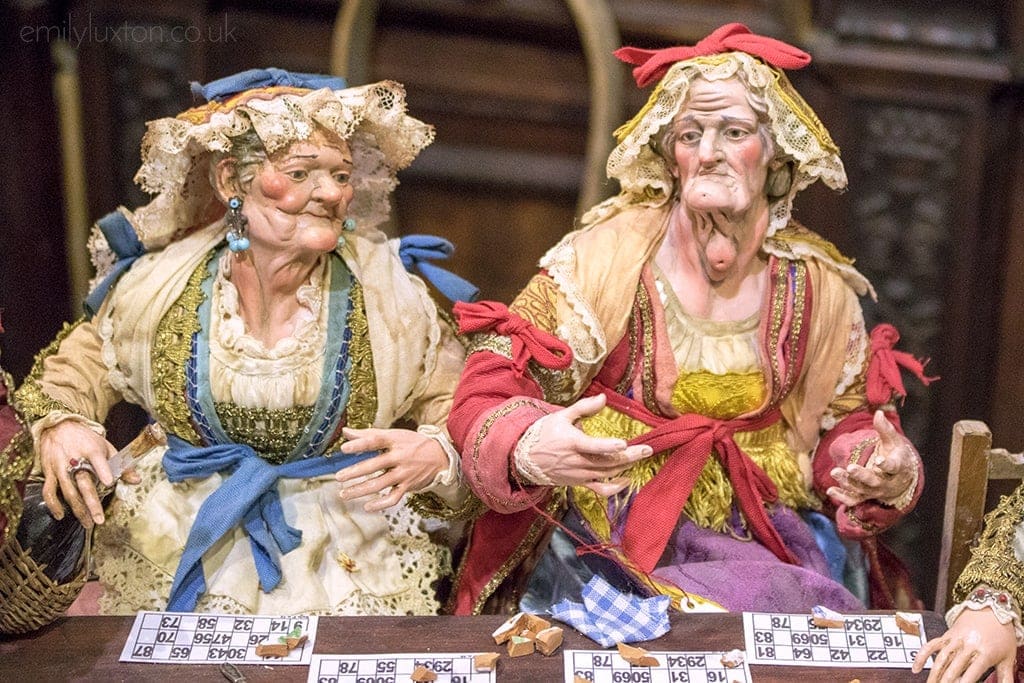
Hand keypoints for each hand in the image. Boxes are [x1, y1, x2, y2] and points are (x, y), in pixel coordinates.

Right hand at [37, 421, 119, 527]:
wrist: (58, 428)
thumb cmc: (85, 439)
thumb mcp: (106, 447)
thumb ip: (121, 465)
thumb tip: (137, 481)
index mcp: (92, 450)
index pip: (98, 461)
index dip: (103, 471)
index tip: (108, 482)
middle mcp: (74, 460)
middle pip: (83, 484)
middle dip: (91, 503)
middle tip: (99, 519)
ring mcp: (60, 468)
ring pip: (68, 492)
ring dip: (77, 509)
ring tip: (87, 522)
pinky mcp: (50, 473)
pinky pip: (49, 491)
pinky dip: (53, 504)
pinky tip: (61, 515)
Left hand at [335, 427, 447, 511]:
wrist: (440, 457)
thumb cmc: (413, 444)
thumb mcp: (395, 435)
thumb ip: (369, 434)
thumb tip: (346, 432)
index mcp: (396, 441)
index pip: (376, 440)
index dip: (360, 444)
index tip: (344, 448)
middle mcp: (400, 457)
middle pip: (375, 465)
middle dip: (355, 472)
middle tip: (339, 477)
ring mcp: (404, 473)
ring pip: (380, 484)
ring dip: (361, 490)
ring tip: (345, 494)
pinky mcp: (408, 486)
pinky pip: (393, 498)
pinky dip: (380, 504)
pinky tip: (367, 506)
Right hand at [526, 394, 652, 495]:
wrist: (525, 458)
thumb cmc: (544, 433)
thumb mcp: (561, 415)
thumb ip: (584, 408)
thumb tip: (604, 398)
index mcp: (572, 443)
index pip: (593, 446)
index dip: (609, 446)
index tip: (623, 444)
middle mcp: (577, 461)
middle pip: (607, 462)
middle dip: (629, 456)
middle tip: (648, 450)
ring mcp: (579, 474)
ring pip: (607, 474)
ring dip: (625, 466)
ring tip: (641, 456)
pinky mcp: (580, 483)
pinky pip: (600, 489)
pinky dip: (615, 488)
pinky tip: (627, 480)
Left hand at [827, 410, 916, 506]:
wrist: (901, 478)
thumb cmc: (895, 454)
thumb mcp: (893, 441)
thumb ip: (885, 428)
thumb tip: (878, 412)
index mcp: (897, 467)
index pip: (893, 467)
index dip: (887, 464)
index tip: (879, 460)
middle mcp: (887, 482)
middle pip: (875, 482)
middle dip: (862, 476)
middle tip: (850, 468)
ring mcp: (875, 491)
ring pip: (862, 490)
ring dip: (848, 483)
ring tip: (835, 472)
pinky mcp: (866, 496)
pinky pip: (854, 500)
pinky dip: (842, 497)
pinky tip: (830, 491)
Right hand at [912, 606, 1018, 681]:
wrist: (992, 609)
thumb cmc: (1002, 633)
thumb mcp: (1008, 657)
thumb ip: (1006, 677)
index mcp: (985, 652)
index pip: (972, 672)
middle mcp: (968, 645)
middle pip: (954, 667)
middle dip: (946, 681)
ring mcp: (955, 639)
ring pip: (942, 659)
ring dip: (934, 673)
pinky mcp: (947, 635)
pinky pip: (932, 645)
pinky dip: (922, 656)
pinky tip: (916, 667)